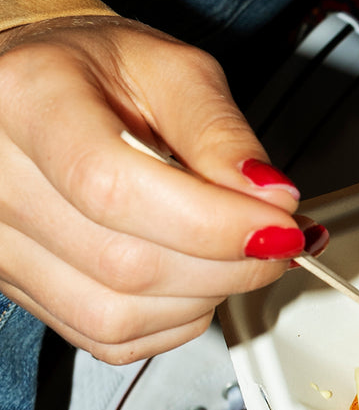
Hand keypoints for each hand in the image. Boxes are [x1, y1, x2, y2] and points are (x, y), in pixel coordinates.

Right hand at [0, 14, 322, 362]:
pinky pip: (113, 338)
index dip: (214, 224)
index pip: (115, 190)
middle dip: (229, 265)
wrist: (40, 93)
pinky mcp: (24, 292)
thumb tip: (272, 200)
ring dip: (206, 296)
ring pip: (120, 315)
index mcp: (26, 101)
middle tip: (275, 239)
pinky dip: (174, 319)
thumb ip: (223, 134)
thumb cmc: (98, 75)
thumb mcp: (172, 71)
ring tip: (234, 251)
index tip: (279, 226)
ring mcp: (1, 245)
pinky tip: (192, 276)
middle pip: (126, 266)